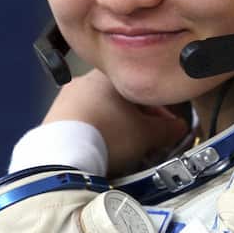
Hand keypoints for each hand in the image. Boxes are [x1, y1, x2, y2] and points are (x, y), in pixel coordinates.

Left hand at [43, 69, 188, 175]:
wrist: (62, 156)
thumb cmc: (107, 135)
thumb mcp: (147, 133)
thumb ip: (168, 128)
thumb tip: (179, 127)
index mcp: (108, 76)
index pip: (143, 89)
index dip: (160, 111)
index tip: (166, 126)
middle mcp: (84, 81)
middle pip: (121, 101)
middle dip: (138, 120)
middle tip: (148, 140)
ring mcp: (65, 100)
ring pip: (102, 112)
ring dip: (117, 127)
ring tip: (125, 149)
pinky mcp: (54, 119)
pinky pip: (83, 124)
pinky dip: (97, 134)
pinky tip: (103, 150)